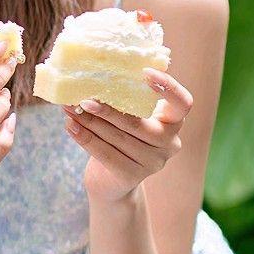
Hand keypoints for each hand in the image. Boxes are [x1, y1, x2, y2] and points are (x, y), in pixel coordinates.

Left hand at [63, 68, 192, 205]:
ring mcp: (153, 162)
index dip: (168, 87)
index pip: (183, 103)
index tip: (144, 72)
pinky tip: (71, 127)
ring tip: (70, 109)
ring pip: (118, 137)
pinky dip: (85, 139)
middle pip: (137, 123)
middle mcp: (169, 143)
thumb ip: (124, 99)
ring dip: (90, 122)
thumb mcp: (129, 116)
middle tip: (84, 98)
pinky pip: (106, 154)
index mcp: (173, 122)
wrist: (111, 180)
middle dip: (107, 110)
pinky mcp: (132, 176)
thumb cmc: (120, 137)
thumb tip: (93, 74)